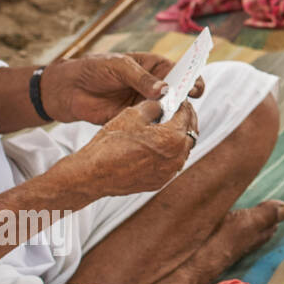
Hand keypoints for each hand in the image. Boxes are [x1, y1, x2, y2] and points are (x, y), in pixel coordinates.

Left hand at [41, 53, 202, 125]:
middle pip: (180, 94)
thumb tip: (164, 90)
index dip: (192, 80)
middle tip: (185, 107)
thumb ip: (141, 78)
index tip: (195, 89)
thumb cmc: (94, 69)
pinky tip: (160, 131)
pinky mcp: (138, 119)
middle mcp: (156, 86)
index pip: (181, 72)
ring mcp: (148, 103)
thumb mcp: (119, 67)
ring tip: (173, 120)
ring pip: (170, 111)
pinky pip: (153, 124)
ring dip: (174, 116)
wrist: (68, 89)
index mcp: (156, 67)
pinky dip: (158, 128)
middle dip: (186, 101)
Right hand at [66, 99, 199, 196]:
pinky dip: (171, 152)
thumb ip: (153, 106)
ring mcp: (169, 172)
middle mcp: (176, 157)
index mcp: (172, 138)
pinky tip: (159, 145)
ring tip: (169, 127)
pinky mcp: (160, 181)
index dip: (183, 105)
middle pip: (190, 133)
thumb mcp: (131, 115)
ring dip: (179, 137)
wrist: (93, 175)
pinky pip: (172, 163)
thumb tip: (161, 103)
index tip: (179, 101)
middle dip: (186, 120)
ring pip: (183, 150)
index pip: (187, 115)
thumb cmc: (109, 145)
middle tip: (179, 112)